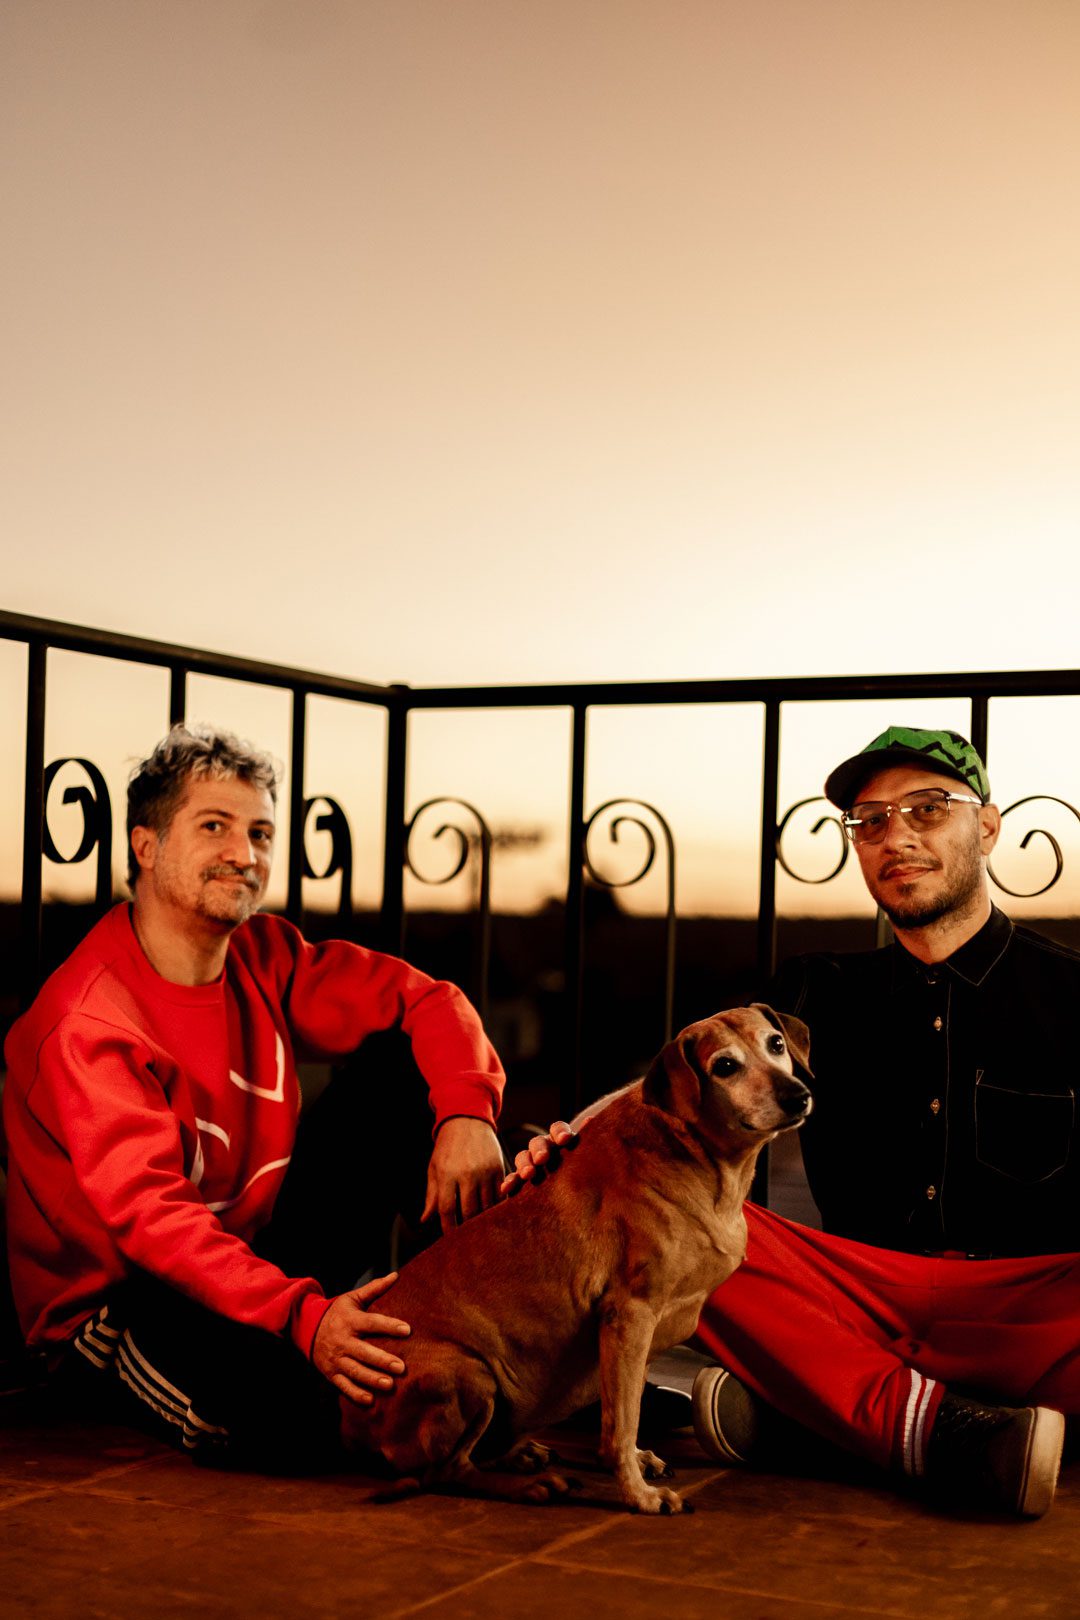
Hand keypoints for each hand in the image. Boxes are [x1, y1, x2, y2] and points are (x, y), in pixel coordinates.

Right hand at [311, 1271, 409, 1405]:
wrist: (306, 1326)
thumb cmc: (337, 1312)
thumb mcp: (352, 1298)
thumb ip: (375, 1289)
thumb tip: (396, 1275)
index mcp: (351, 1321)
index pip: (372, 1323)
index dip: (390, 1326)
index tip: (407, 1330)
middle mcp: (343, 1341)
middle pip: (364, 1352)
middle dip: (382, 1360)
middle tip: (401, 1367)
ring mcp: (336, 1359)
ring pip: (355, 1371)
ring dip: (372, 1379)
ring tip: (390, 1385)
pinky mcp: (331, 1372)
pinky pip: (343, 1385)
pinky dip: (355, 1394)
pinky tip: (370, 1400)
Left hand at [422, 1115, 504, 1234]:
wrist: (467, 1120)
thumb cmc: (447, 1148)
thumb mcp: (434, 1168)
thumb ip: (432, 1195)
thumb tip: (424, 1220)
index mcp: (447, 1174)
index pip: (448, 1209)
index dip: (449, 1227)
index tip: (450, 1238)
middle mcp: (467, 1173)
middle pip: (470, 1211)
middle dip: (467, 1227)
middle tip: (467, 1238)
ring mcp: (485, 1171)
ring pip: (487, 1206)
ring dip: (483, 1219)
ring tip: (480, 1229)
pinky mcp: (498, 1167)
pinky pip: (499, 1195)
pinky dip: (496, 1206)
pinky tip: (492, 1212)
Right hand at [499, 1119, 578, 1197]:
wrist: (570, 1196)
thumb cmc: (580, 1172)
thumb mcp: (585, 1157)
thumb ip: (586, 1141)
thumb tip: (591, 1120)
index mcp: (560, 1141)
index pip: (557, 1128)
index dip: (560, 1132)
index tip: (565, 1139)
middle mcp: (544, 1149)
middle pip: (538, 1142)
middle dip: (540, 1149)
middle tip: (543, 1158)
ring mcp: (531, 1164)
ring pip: (523, 1157)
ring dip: (525, 1164)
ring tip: (529, 1174)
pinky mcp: (521, 1182)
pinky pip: (513, 1179)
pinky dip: (510, 1182)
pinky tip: (507, 1188)